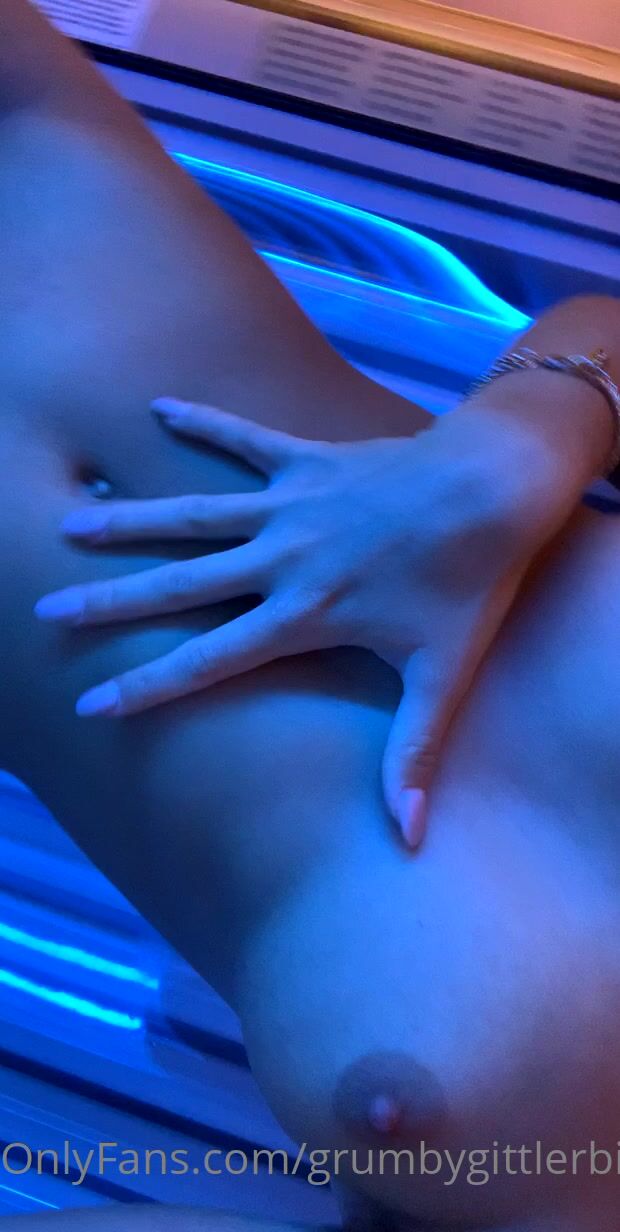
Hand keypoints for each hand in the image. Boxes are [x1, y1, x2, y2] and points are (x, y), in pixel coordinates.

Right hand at [36, 398, 572, 846]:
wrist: (497, 485)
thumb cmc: (473, 580)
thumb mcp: (443, 673)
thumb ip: (415, 753)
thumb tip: (411, 839)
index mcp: (306, 614)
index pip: (210, 659)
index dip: (148, 685)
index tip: (92, 704)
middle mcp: (283, 560)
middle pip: (179, 584)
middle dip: (110, 600)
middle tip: (49, 609)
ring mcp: (291, 506)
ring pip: (193, 514)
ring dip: (131, 519)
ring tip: (73, 519)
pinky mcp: (309, 461)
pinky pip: (245, 440)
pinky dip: (204, 422)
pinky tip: (159, 406)